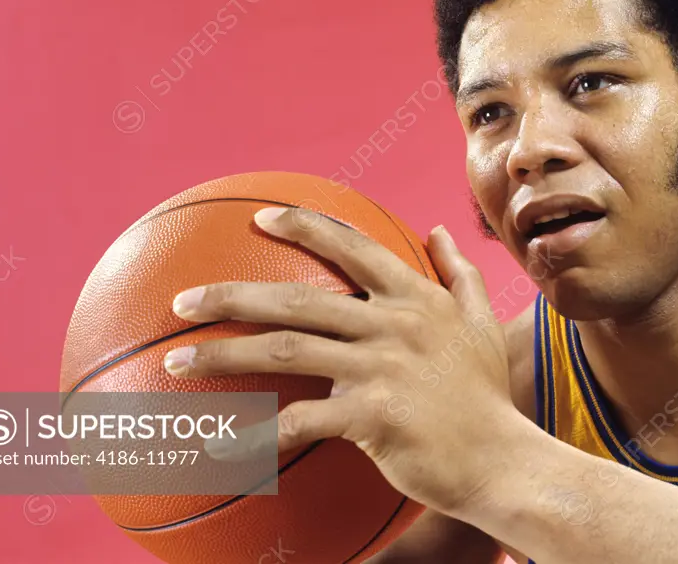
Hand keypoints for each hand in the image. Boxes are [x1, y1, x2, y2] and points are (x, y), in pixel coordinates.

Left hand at [162, 206, 518, 515]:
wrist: (503, 459)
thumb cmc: (486, 394)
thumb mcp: (482, 322)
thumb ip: (459, 272)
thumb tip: (438, 229)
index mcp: (415, 297)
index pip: (353, 247)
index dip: (305, 226)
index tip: (262, 217)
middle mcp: (394, 323)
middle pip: (297, 298)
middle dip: (232, 294)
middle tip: (183, 300)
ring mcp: (382, 368)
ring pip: (285, 350)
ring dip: (223, 354)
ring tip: (174, 361)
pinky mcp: (373, 416)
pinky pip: (301, 421)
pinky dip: (258, 433)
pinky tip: (222, 445)